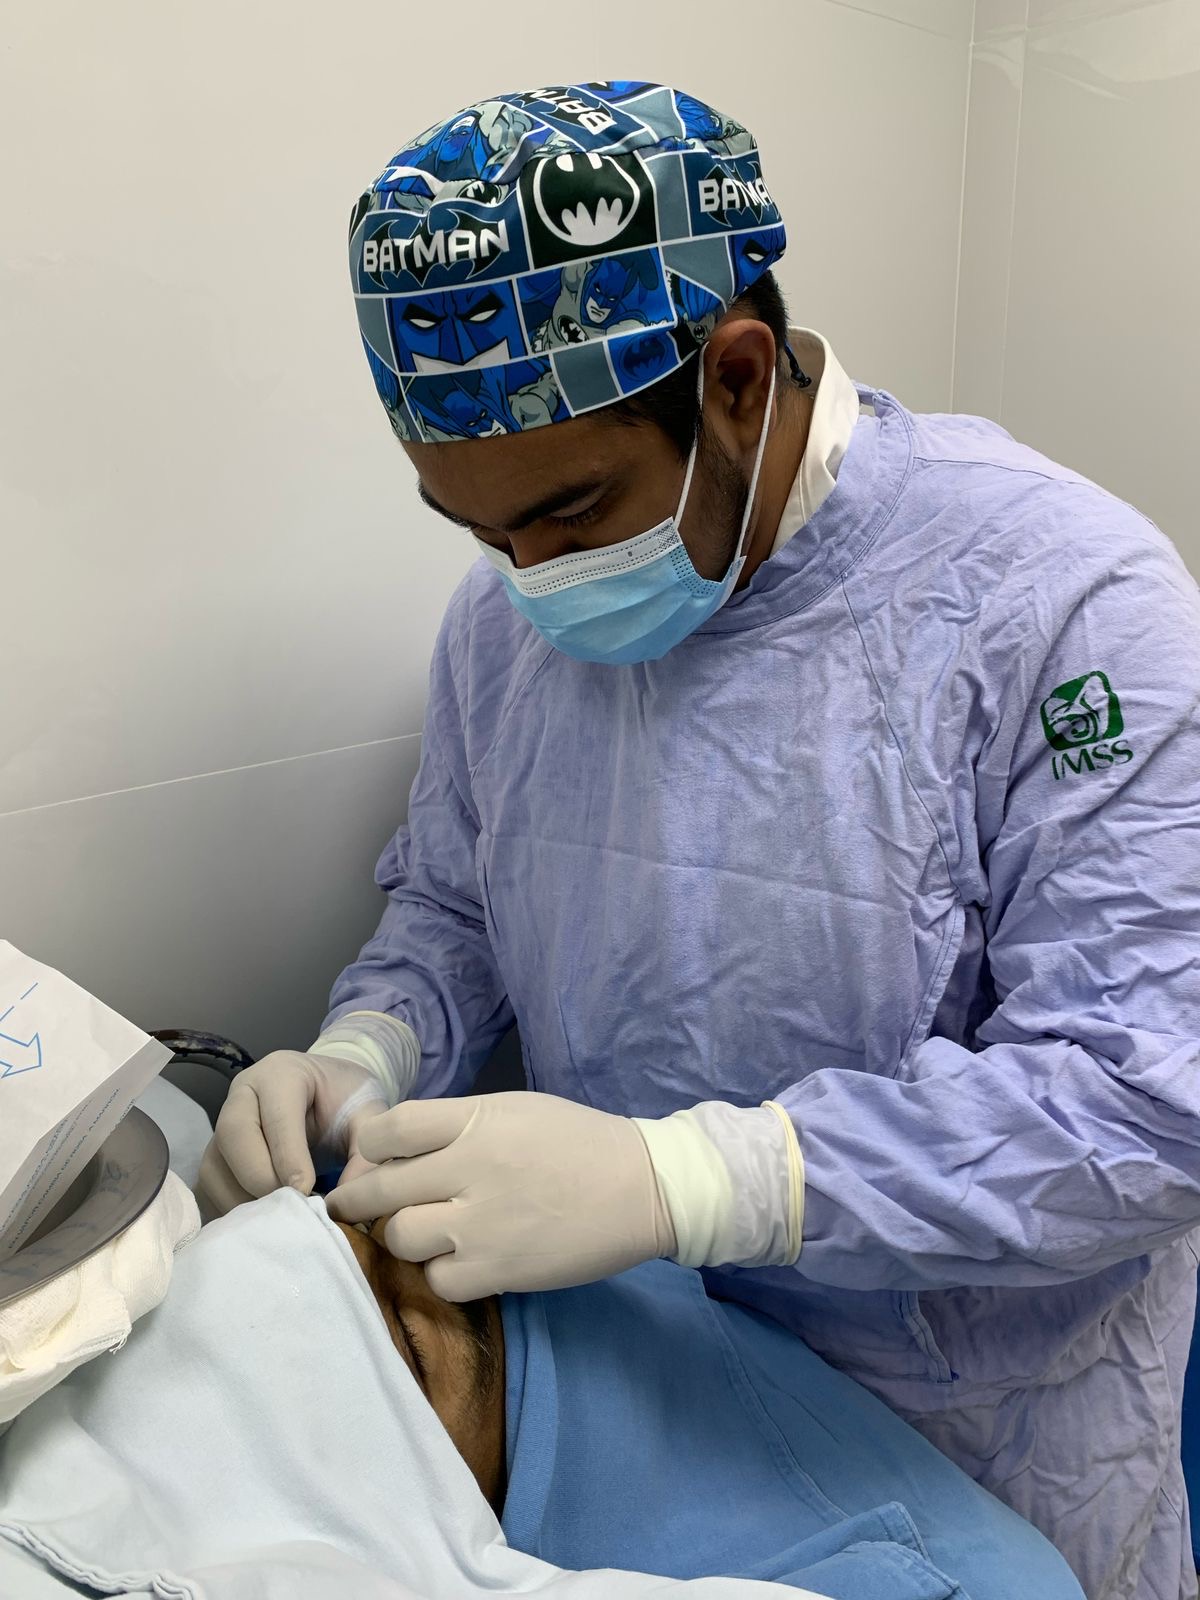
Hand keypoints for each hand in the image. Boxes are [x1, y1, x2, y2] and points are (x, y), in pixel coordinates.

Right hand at [196, 1051, 387, 1216]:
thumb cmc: (346, 1102)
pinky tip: (265, 1221)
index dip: (287, 1154)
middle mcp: (243, 1094)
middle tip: (292, 1204)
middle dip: (259, 1176)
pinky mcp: (216, 1156)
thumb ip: (366, 1153)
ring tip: (281, 1217)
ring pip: (215, 1165)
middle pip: (233, 1134)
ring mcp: (223, 1125)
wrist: (329, 1098)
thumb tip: (347, 1201)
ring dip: (244, 1199)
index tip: (305, 1189)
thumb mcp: (368, 1116)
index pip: (276, 1114)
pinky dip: (233, 1209)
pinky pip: (210, 1187)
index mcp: (281, 1073)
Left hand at [324, 1091, 676, 1300]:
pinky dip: (442, 1273)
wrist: (643, 1189)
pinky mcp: (497, 1270)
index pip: (388, 1128)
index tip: (367, 1159)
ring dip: (404, 1236)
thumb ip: (456, 1125)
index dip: (366, 1147)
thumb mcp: (515, 1110)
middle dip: (357, 1199)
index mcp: (476, 1120)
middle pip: (379, 1187)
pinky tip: (460, 1261)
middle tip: (350, 1207)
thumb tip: (397, 1149)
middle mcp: (470, 1168)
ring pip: (400, 1237)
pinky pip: (437, 1280)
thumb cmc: (579, 1142)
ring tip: (421, 1233)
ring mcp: (481, 1224)